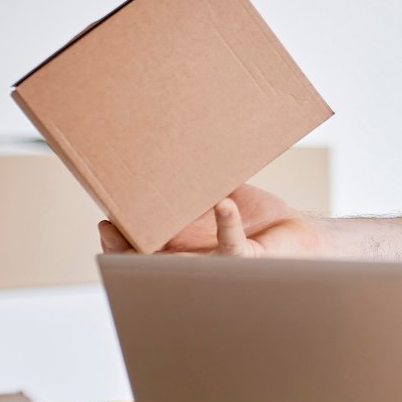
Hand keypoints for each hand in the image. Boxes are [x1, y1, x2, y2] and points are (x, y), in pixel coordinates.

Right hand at [97, 184, 321, 257]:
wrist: (296, 235)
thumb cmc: (255, 217)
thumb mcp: (218, 190)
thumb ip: (196, 176)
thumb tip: (177, 135)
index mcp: (179, 243)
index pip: (137, 246)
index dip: (117, 238)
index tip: (105, 219)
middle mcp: (191, 259)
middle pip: (145, 261)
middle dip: (124, 247)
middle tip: (110, 228)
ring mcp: (215, 263)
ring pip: (178, 265)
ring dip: (160, 247)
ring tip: (148, 221)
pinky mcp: (244, 259)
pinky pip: (231, 245)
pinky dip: (227, 223)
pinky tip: (223, 204)